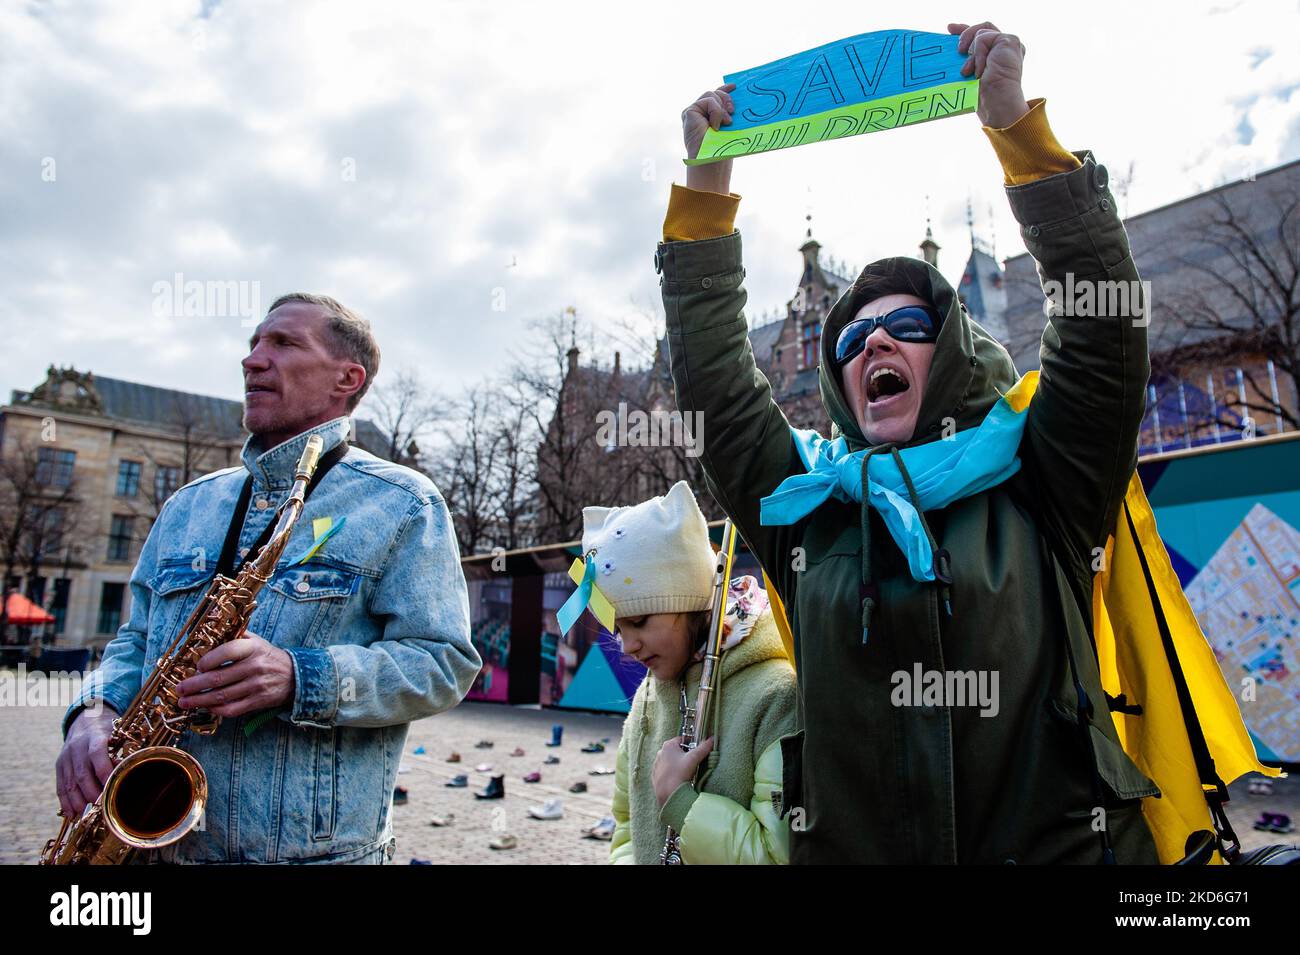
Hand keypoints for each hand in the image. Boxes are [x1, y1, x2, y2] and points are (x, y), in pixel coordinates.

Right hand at [55, 704, 117, 818]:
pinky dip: (65, 801)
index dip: (104, 773)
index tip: (112, 788)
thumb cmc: (108, 730)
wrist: (85, 719)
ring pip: (70, 782)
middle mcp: (77, 747)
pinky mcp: (59, 765)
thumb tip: (125, 773)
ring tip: (84, 815)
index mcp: (94, 737)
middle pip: (82, 774)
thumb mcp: (118, 735)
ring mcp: (66, 757)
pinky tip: (71, 813)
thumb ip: (120, 753)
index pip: (97, 755)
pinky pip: (61, 785)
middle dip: (91, 793)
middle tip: (100, 807)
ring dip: (77, 801)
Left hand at [175, 630, 295, 717]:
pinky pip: (232, 709)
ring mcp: (256, 686)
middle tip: (179, 688)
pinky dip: (215, 710)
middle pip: (218, 678)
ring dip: (199, 700)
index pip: (227, 652)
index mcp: (253, 648)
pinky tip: (205, 707)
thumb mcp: (256, 641)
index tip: (197, 666)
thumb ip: (234, 636)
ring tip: (184, 702)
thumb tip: (207, 634)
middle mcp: (255, 666)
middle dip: (194, 685)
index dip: (208, 660)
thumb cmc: (268, 656)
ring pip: (222, 696)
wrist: (295, 676)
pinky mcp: (258, 701)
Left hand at [652, 735, 714, 807]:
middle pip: (677, 750)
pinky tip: (679, 778)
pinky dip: (673, 772)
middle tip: (694, 762)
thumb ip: (703, 748)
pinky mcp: (656, 774)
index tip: (698, 751)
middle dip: (686, 755)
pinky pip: (667, 770)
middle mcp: (661, 752)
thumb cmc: (680, 773)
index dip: (692, 744)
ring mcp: (657, 764)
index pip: (682, 739)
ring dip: (679, 764)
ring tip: (687, 772)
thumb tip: (712, 739)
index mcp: (668, 745)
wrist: (668, 794)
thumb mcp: (694, 759)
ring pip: (672, 760)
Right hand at [682, 84, 735, 195]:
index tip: (736, 86)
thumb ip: (729, 112)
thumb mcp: (729, 127)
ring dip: (721, 107)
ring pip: (711, 94)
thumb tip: (737, 100)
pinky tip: (716, 125)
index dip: (725, 90)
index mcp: (708, 117)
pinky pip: (707, 100)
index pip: (716, 97)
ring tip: (727, 123)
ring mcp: (693, 112)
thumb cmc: (722, 150)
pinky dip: (716, 111)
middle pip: (715, 93)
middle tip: (734, 112)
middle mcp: (700, 113)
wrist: (711, 161)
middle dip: (727, 98)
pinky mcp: (689, 112)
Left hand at [949, 21, 1029, 128]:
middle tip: (958, 50)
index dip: (965, 29)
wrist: (996, 102)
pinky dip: (977, 54)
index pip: (981, 35)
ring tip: (969, 71)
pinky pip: (983, 38)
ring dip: (971, 53)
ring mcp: (1008, 43)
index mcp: (997, 55)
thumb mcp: (969, 73)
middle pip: (982, 28)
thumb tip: (953, 47)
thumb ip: (966, 58)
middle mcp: (1004, 48)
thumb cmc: (982, 97)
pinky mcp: (1009, 41)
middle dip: (964, 33)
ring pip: (980, 33)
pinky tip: (980, 70)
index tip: (950, 28)